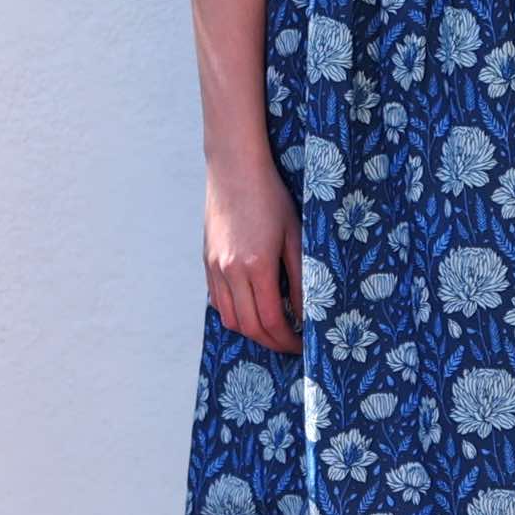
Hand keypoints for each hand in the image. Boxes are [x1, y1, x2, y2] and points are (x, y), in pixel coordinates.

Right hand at [203, 149, 303, 353]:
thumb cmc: (270, 197)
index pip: (272, 321)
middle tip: (291, 344)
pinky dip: (235, 314)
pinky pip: (218, 302)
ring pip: (230, 319)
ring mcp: (215, 268)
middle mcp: (230, 272)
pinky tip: (252, 308)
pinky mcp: (207, 262)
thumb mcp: (294, 234)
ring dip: (252, 331)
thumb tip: (307, 311)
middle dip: (272, 342)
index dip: (288, 340)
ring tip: (274, 328)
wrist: (235, 169)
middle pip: (250, 327)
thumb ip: (301, 276)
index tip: (302, 345)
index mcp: (256, 266)